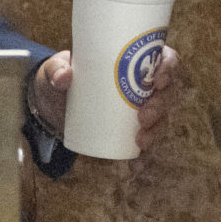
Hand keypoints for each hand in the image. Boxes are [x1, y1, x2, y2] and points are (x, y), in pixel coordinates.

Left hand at [32, 45, 184, 155]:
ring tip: (140, 142)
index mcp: (134, 59)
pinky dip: (143, 153)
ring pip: (161, 117)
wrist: (51, 102)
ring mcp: (140, 105)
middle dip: (161, 106)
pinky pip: (145, 139)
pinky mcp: (131, 126)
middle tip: (143, 117)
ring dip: (156, 130)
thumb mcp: (54, 70)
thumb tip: (64, 78)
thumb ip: (56, 70)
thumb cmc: (59, 76)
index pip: (165, 58)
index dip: (169, 68)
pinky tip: (137, 163)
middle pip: (167, 91)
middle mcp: (143, 82)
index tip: (158, 81)